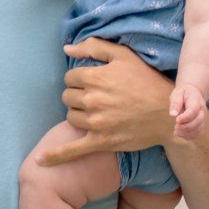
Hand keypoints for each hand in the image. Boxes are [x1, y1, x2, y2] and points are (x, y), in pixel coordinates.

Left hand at [41, 37, 175, 166]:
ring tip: (96, 113)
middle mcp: (92, 99)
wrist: (168, 114)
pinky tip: (40, 161)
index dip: (80, 79)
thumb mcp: (124, 56)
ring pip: (70, 116)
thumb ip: (94, 47)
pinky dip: (55, 156)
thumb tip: (66, 49)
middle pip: (67, 96)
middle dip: (77, 95)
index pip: (70, 77)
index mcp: (95, 77)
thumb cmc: (147, 82)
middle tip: (96, 97)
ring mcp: (95, 122)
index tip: (92, 82)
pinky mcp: (100, 141)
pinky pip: (71, 150)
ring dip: (78, 114)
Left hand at [169, 82, 207, 139]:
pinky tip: (180, 134)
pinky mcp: (200, 124)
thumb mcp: (177, 93)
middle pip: (198, 121)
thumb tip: (173, 115)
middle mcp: (202, 111)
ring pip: (198, 129)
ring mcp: (203, 118)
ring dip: (186, 133)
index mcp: (196, 101)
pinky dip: (188, 136)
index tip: (176, 120)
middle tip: (175, 126)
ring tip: (176, 131)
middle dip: (186, 127)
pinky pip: (197, 133)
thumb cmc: (183, 93)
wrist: (193, 93)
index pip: (193, 111)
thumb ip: (175, 103)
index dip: (185, 118)